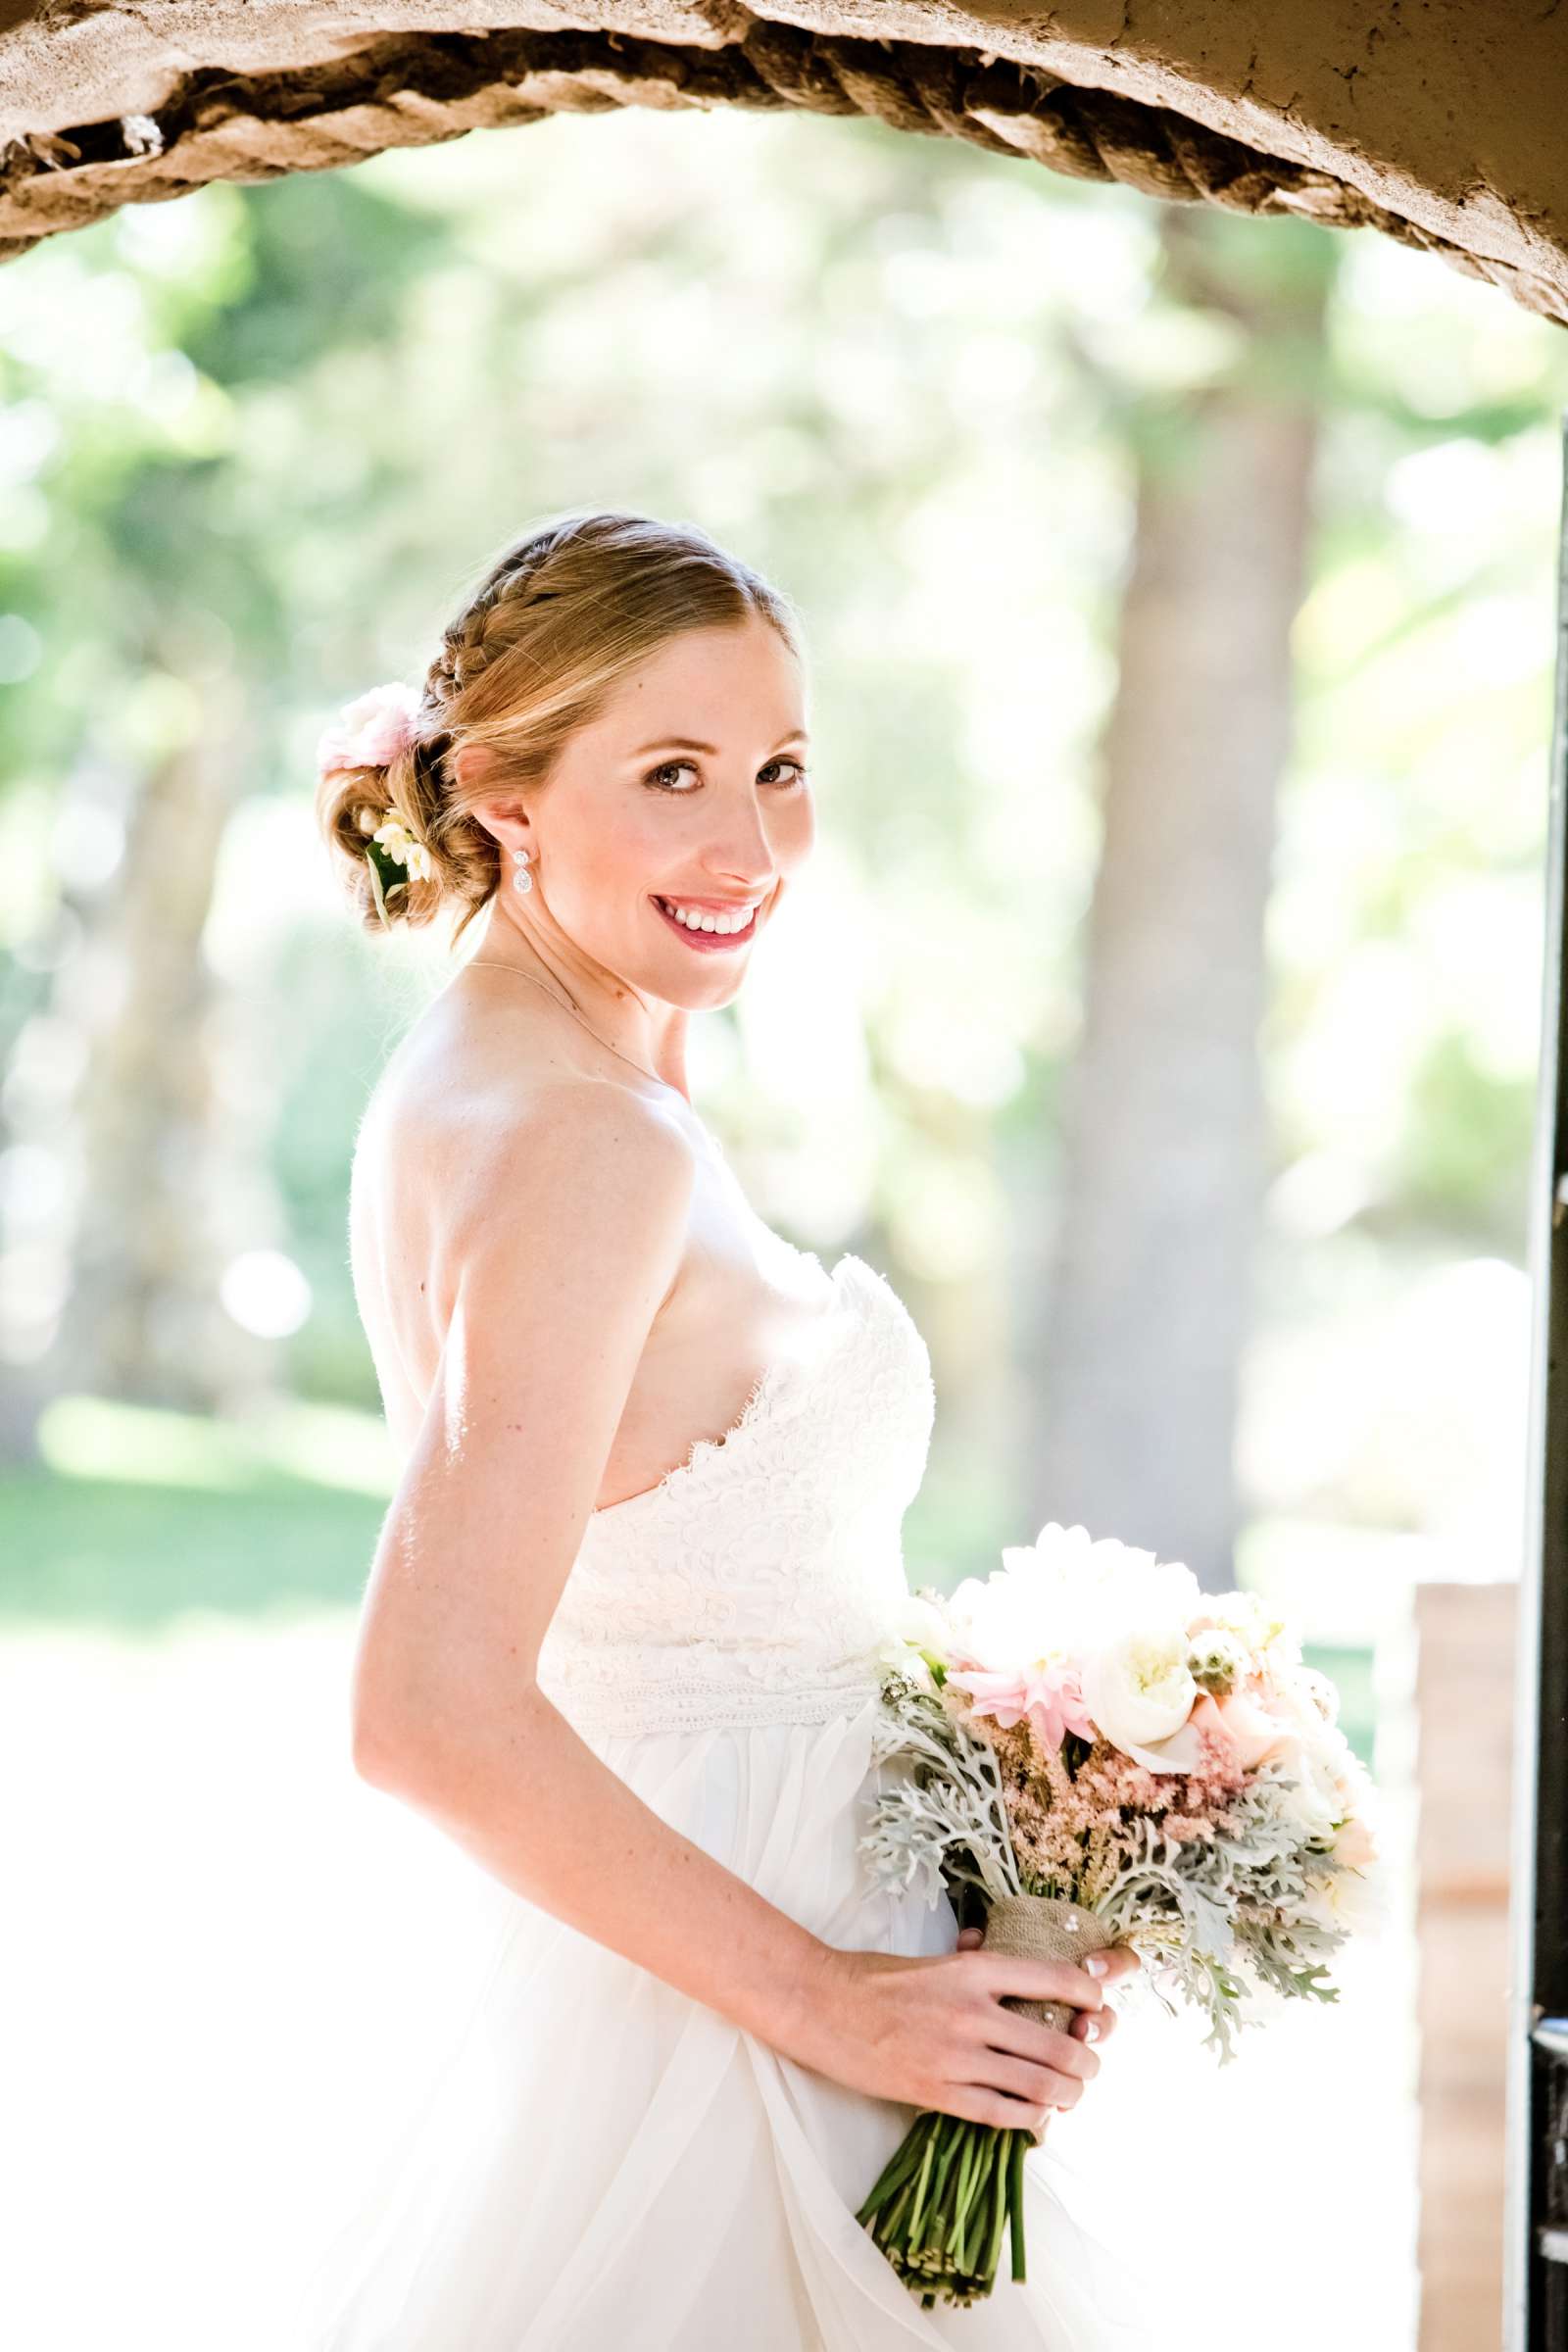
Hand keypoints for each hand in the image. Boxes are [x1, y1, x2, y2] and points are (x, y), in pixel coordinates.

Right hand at [783, 1925, 1133, 2143]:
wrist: (821, 2006)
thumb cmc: (875, 1978)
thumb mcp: (935, 1959)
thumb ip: (976, 1962)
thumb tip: (1009, 1960)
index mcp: (974, 1969)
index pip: (1053, 1979)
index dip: (1089, 1996)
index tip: (1099, 2007)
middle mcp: (973, 2012)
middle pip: (1058, 2044)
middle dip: (1087, 2061)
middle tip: (1091, 2065)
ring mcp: (956, 2056)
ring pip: (1038, 2085)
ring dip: (1067, 2095)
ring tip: (1071, 2095)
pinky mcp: (937, 2093)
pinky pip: (1001, 2114)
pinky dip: (1030, 2120)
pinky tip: (1037, 2117)